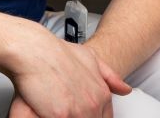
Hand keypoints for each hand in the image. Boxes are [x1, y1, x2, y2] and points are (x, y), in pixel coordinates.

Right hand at [7, 38, 129, 117]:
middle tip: (67, 109)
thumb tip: (125, 89)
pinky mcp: (61, 116)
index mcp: (102, 94)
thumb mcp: (90, 58)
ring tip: (58, 108)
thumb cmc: (55, 52)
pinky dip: (51, 117)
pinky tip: (46, 111)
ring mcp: (79, 112)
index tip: (79, 112)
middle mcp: (93, 104)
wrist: (34, 49)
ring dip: (69, 116)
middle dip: (78, 116)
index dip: (92, 116)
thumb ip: (110, 77)